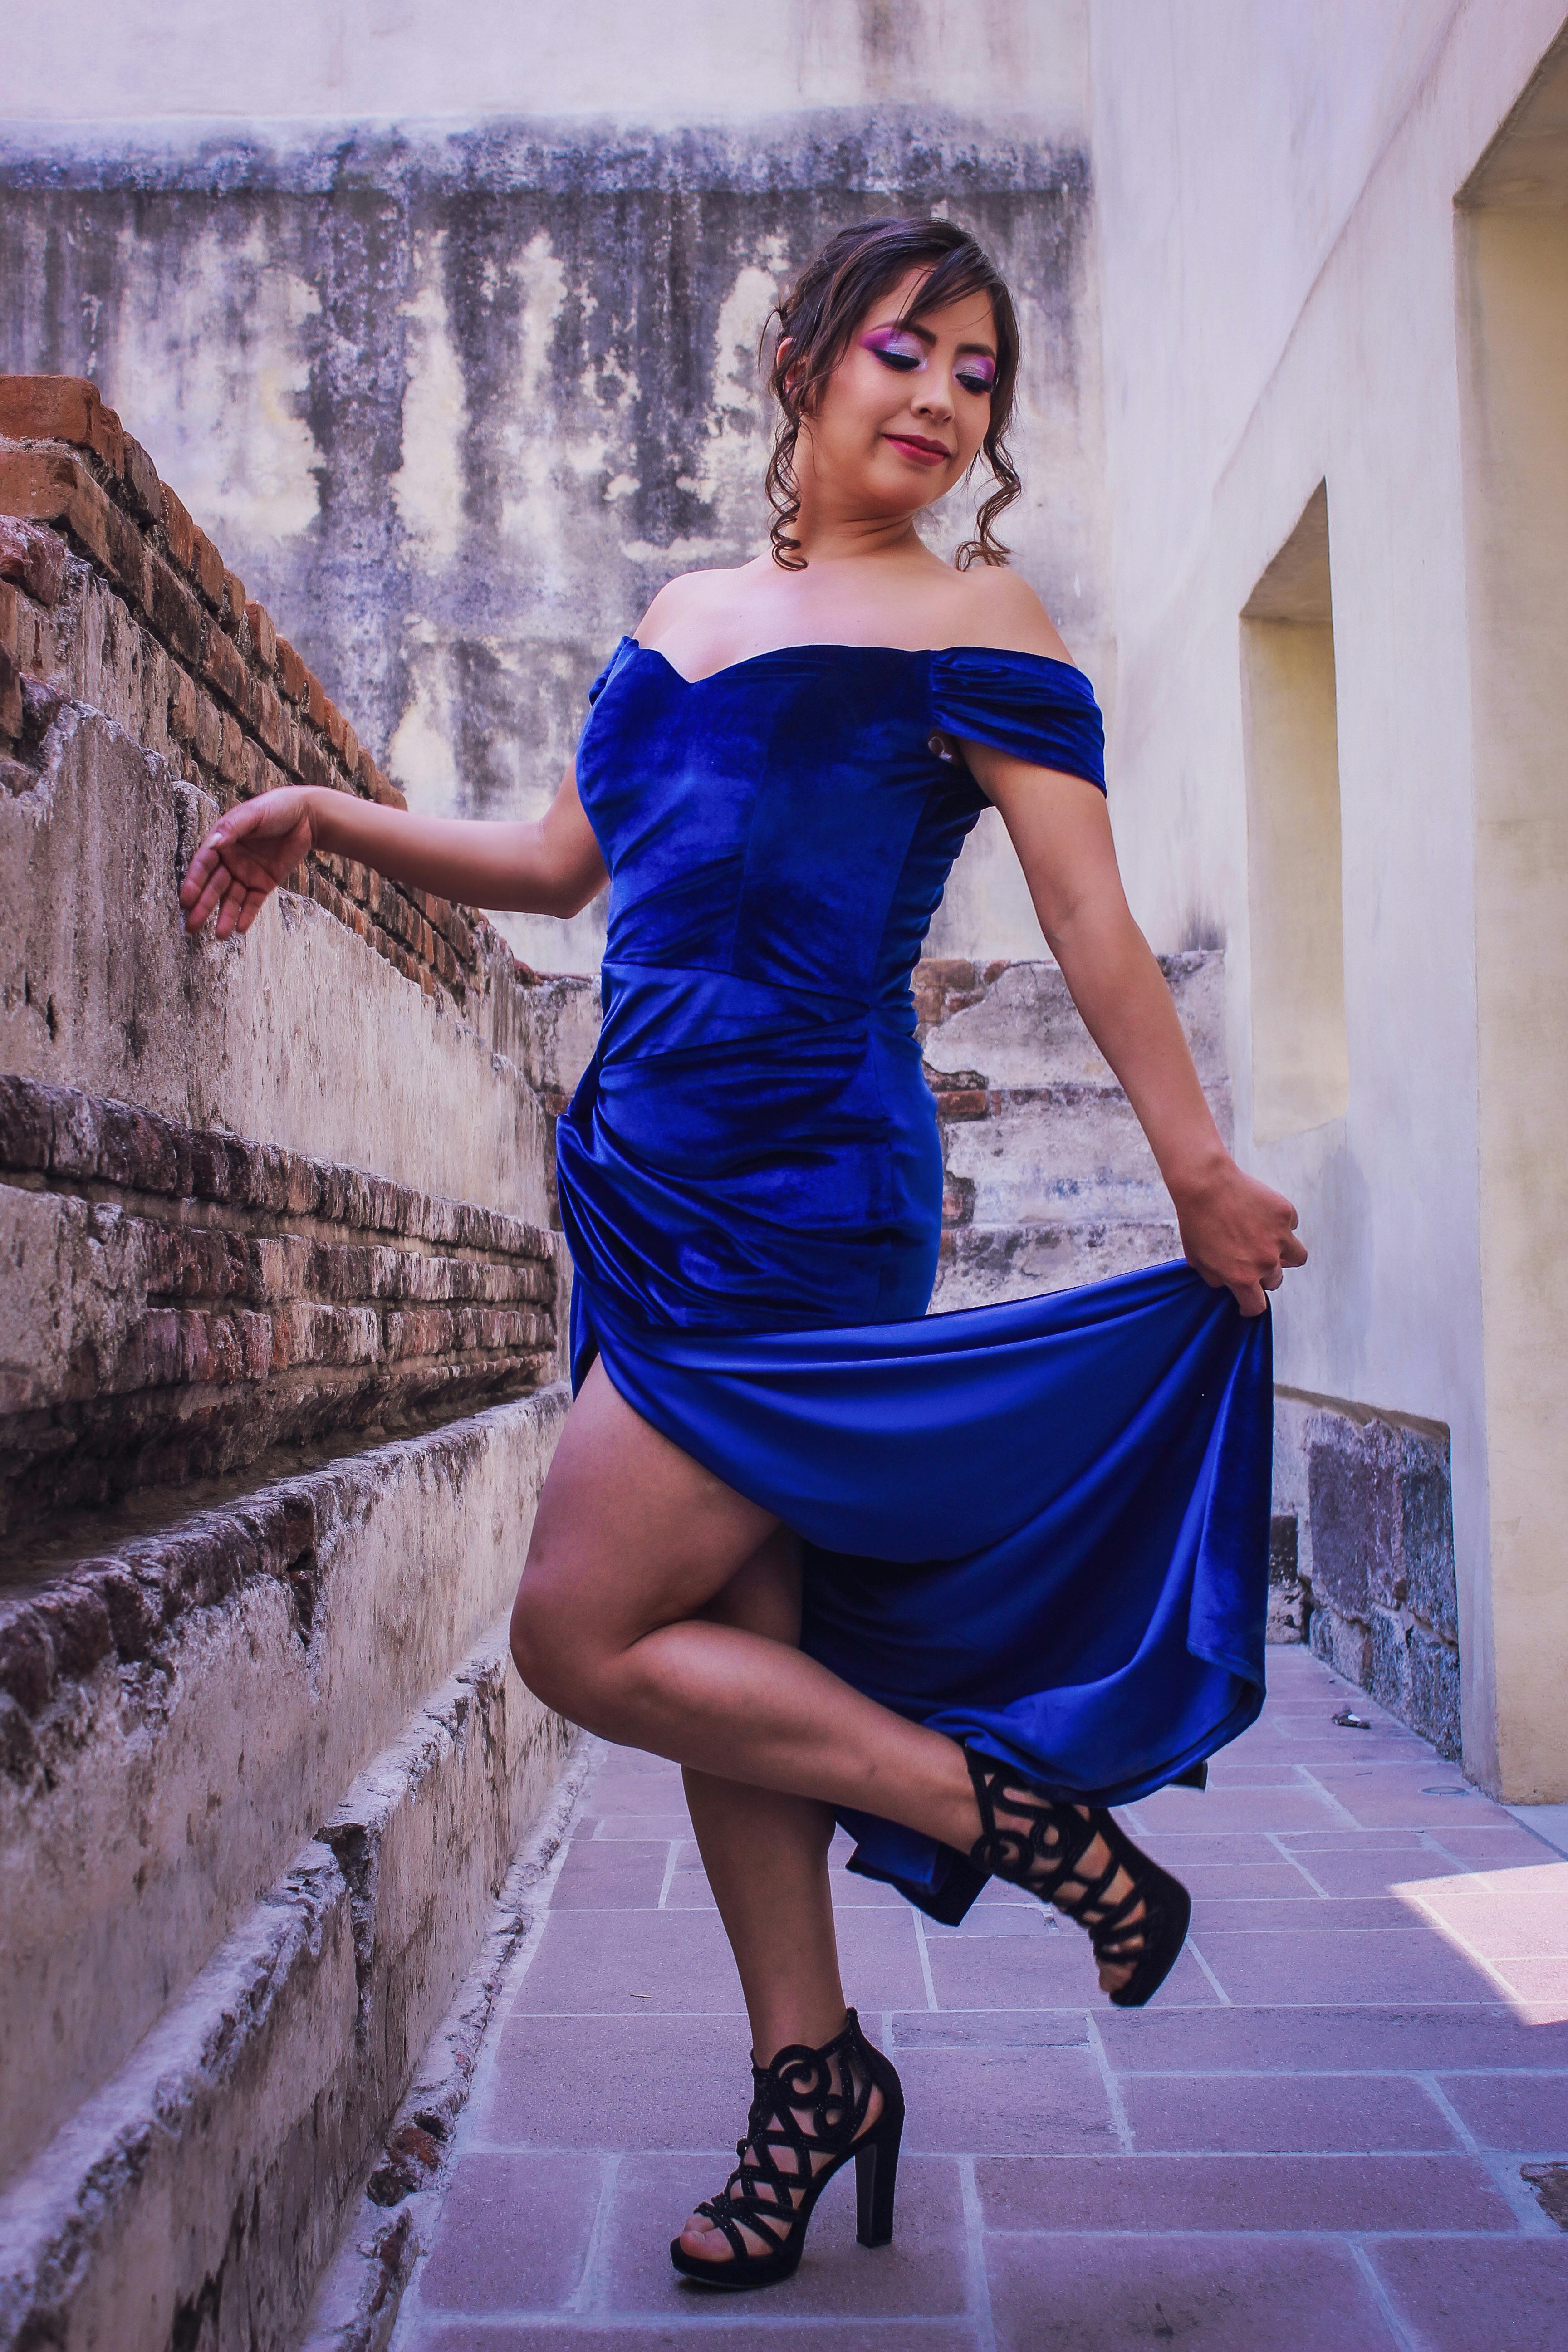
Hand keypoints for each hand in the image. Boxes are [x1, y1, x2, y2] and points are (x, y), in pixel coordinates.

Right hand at [179, 786, 317, 938]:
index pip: (203, 866)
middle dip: (203, 907)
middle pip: (214, 887)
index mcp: (221, 842)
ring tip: (219, 935)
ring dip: (224, 916)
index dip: (194, 883)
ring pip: (232, 899)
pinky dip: (246, 915)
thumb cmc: (275, 808)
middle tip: (191, 926)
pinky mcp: (264, 883)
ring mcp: (246, 873)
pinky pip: (253, 902)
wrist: (306, 816)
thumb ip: (233, 828)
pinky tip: (239, 929)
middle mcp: (230, 860)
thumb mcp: (253, 814)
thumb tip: (213, 843)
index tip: (185, 900)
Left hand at [1172, 1153, 1307, 1317]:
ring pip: (1296, 1257)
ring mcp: (1279, 1237)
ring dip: (1285, 1255)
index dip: (1251, 1307)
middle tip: (1251, 1260)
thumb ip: (1216, 1279)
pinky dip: (1281, 1225)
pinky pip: (1291, 1226)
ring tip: (1269, 1243)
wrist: (1204, 1183)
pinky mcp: (1285, 1214)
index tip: (1248, 1303)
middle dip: (1264, 1275)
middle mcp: (1266, 1260)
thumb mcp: (1197, 1259)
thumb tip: (1229, 1284)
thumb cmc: (1196, 1221)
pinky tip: (1263, 1215)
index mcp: (1242, 1277)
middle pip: (1275, 1281)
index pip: (1257, 1306)